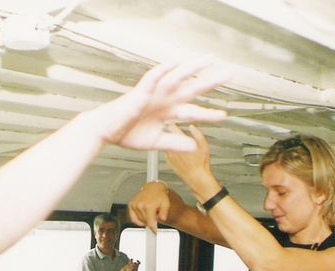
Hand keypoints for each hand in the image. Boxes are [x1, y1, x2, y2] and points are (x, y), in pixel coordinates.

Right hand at [86, 58, 228, 151]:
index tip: (224, 116)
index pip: (192, 111)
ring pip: (177, 78)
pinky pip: (153, 78)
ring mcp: (153, 94)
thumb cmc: (126, 134)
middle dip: (209, 82)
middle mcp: (163, 100)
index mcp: (167, 112)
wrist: (105, 132)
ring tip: (209, 59)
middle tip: (229, 73)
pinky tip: (177, 61)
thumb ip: (174, 144)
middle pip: (191, 89)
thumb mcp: (155, 142)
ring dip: (192, 68)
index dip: (208, 114)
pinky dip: (164, 69)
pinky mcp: (140, 92)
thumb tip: (193, 146)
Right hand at [128, 181, 173, 231]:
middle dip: (150, 222)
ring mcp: (135, 205)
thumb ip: (164, 213)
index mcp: (149, 206)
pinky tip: (142, 219)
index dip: (153, 229)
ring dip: (145, 220)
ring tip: (150, 214)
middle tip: (155, 219)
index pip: (150, 223)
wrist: (153, 187)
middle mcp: (140, 205)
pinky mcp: (131, 205)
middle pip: (145, 222)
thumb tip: (162, 219)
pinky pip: (133, 218)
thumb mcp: (166, 204)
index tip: (155, 232)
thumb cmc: (160, 195)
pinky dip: (137, 220)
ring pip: (140, 220)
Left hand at [166, 124, 212, 191]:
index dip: (172, 123)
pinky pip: (168, 153)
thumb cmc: (202, 164)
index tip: (173, 120)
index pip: (172, 128)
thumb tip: (192, 126)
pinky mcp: (168, 162)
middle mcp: (172, 148)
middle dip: (172, 133)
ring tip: (180, 143)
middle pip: (169, 136)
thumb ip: (197, 133)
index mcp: (181, 142)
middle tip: (176, 131)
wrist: (197, 178)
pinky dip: (172, 151)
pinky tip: (179, 153)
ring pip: (168, 145)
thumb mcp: (204, 145)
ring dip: (172, 143)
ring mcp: (169, 156)